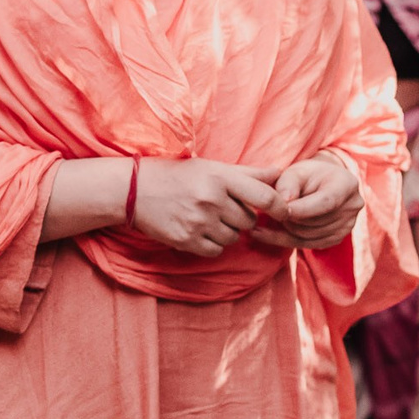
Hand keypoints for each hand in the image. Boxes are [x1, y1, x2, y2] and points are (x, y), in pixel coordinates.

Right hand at [129, 159, 281, 257]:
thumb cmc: (178, 175)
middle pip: (248, 220)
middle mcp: (211, 199)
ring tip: (207, 217)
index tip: (283, 212)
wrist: (134, 190)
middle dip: (241, 217)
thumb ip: (248, 173)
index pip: (265, 196)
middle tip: (223, 208)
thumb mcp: (212, 167)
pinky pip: (215, 250)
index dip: (280, 207)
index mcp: (220, 177)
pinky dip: (212, 243)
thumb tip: (280, 173)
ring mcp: (198, 221)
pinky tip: (198, 229)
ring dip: (226, 231)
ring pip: (233, 238)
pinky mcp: (186, 240)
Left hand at [250, 155, 364, 250]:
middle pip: (315, 222)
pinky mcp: (337, 238)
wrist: (321, 183)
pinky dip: (287, 240)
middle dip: (290, 218)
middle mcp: (353, 206)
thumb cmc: (307, 175)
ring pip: (309, 236)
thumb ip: (287, 183)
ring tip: (275, 216)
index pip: (326, 202)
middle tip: (272, 209)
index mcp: (347, 184)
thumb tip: (284, 202)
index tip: (281, 209)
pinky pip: (309, 245)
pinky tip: (269, 233)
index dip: (302, 209)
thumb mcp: (295, 171)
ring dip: (287, 228)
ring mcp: (348, 225)